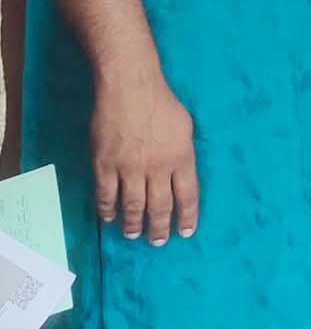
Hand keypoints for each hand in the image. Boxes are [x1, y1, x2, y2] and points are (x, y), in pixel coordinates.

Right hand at [91, 68, 197, 244]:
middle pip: (160, 206)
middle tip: (158, 242)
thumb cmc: (162, 103)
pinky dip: (107, 209)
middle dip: (159, 228)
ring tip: (134, 235)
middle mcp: (157, 167)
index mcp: (182, 158)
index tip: (185, 232)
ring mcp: (129, 167)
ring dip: (134, 224)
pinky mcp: (105, 164)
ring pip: (133, 205)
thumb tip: (181, 174)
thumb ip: (183, 153)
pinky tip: (109, 218)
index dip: (187, 217)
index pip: (187, 196)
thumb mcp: (185, 128)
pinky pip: (105, 194)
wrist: (130, 86)